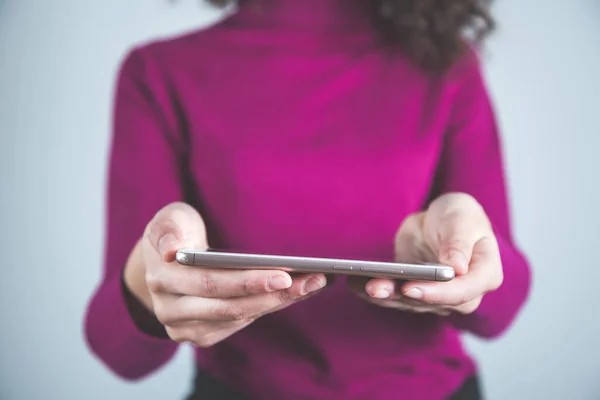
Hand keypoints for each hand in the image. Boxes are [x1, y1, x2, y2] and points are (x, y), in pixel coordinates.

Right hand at [124, 202, 326, 346]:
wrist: (164, 262)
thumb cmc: (175, 234)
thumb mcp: (168, 220)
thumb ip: (168, 231)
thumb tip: (170, 251)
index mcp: (162, 279)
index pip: (210, 283)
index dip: (248, 282)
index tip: (284, 274)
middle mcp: (171, 310)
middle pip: (231, 306)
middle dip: (274, 294)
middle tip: (312, 280)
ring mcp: (187, 327)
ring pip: (240, 317)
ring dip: (280, 301)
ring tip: (314, 283)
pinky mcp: (204, 334)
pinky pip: (243, 322)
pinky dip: (272, 306)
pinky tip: (297, 292)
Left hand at [348, 193, 502, 315]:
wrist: (443, 220)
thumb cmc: (460, 217)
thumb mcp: (463, 221)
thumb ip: (459, 244)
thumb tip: (457, 269)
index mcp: (484, 275)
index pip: (462, 292)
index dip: (436, 293)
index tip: (411, 287)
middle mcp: (463, 294)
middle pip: (433, 303)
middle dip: (403, 296)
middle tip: (377, 288)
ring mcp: (437, 296)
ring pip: (410, 303)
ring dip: (386, 296)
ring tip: (364, 285)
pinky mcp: (415, 292)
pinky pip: (395, 297)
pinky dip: (375, 292)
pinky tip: (355, 284)